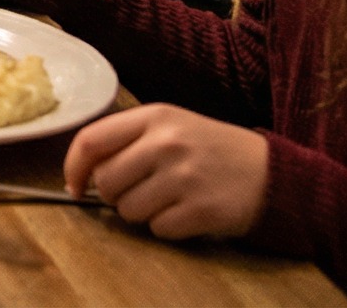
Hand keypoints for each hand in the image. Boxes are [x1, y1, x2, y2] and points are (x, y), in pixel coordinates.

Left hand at [65, 105, 268, 238]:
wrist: (273, 172)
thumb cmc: (211, 150)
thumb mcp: (172, 126)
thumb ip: (129, 140)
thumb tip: (84, 173)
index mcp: (154, 117)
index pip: (91, 140)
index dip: (74, 167)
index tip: (74, 184)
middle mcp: (167, 143)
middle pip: (106, 182)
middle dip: (115, 195)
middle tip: (140, 192)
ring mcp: (185, 177)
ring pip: (128, 210)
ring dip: (142, 213)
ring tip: (169, 199)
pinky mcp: (202, 209)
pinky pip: (158, 229)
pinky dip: (167, 227)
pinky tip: (187, 213)